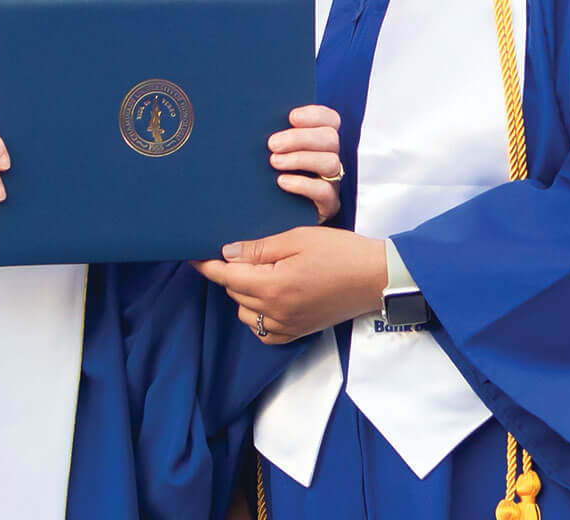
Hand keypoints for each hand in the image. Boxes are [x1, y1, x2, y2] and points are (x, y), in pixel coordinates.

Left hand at [192, 227, 385, 343]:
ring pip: (246, 313)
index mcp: (273, 286)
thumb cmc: (340, 252)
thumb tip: (227, 253)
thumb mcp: (297, 238)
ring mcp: (288, 325)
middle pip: (234, 293)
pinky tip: (266, 299)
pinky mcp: (299, 332)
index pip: (227, 277)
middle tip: (239, 252)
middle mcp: (276, 311)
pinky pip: (264, 332)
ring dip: (243, 294)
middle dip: (230, 273)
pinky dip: (257, 316)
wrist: (376, 278)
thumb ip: (259, 248)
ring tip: (258, 273)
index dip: (207, 265)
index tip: (193, 255)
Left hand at [271, 105, 341, 222]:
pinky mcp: (328, 204)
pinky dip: (302, 183)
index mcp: (320, 141)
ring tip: (274, 162)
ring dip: (300, 159)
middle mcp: (329, 158)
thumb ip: (274, 136)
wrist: (270, 216)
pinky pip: (324, 191)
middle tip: (272, 144)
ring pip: (330, 162)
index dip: (315, 115)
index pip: (331, 120)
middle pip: (330, 138)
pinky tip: (282, 181)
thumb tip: (255, 120)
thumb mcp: (272, 152)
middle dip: (300, 138)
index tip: (291, 116)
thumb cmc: (268, 176)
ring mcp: (331, 182)